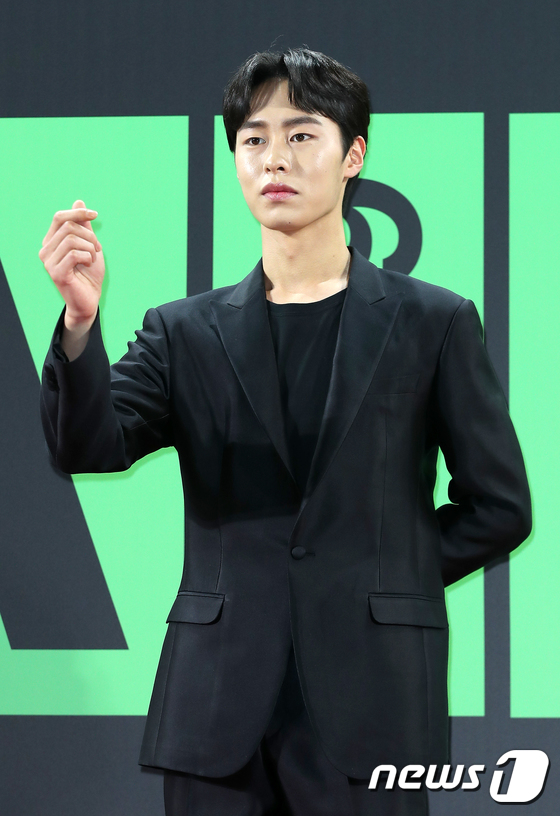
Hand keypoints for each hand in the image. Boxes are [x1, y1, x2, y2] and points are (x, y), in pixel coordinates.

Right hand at [39, 199, 104, 330]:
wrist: (89, 299)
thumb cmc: (89, 274)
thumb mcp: (89, 245)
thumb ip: (82, 225)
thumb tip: (78, 201)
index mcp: (51, 241)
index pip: (60, 217)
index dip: (78, 213)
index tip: (95, 214)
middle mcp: (45, 250)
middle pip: (68, 226)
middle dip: (89, 235)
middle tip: (97, 248)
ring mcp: (48, 262)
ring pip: (71, 239)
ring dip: (90, 247)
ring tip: (93, 258)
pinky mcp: (56, 273)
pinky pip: (74, 254)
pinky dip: (88, 257)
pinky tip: (89, 264)